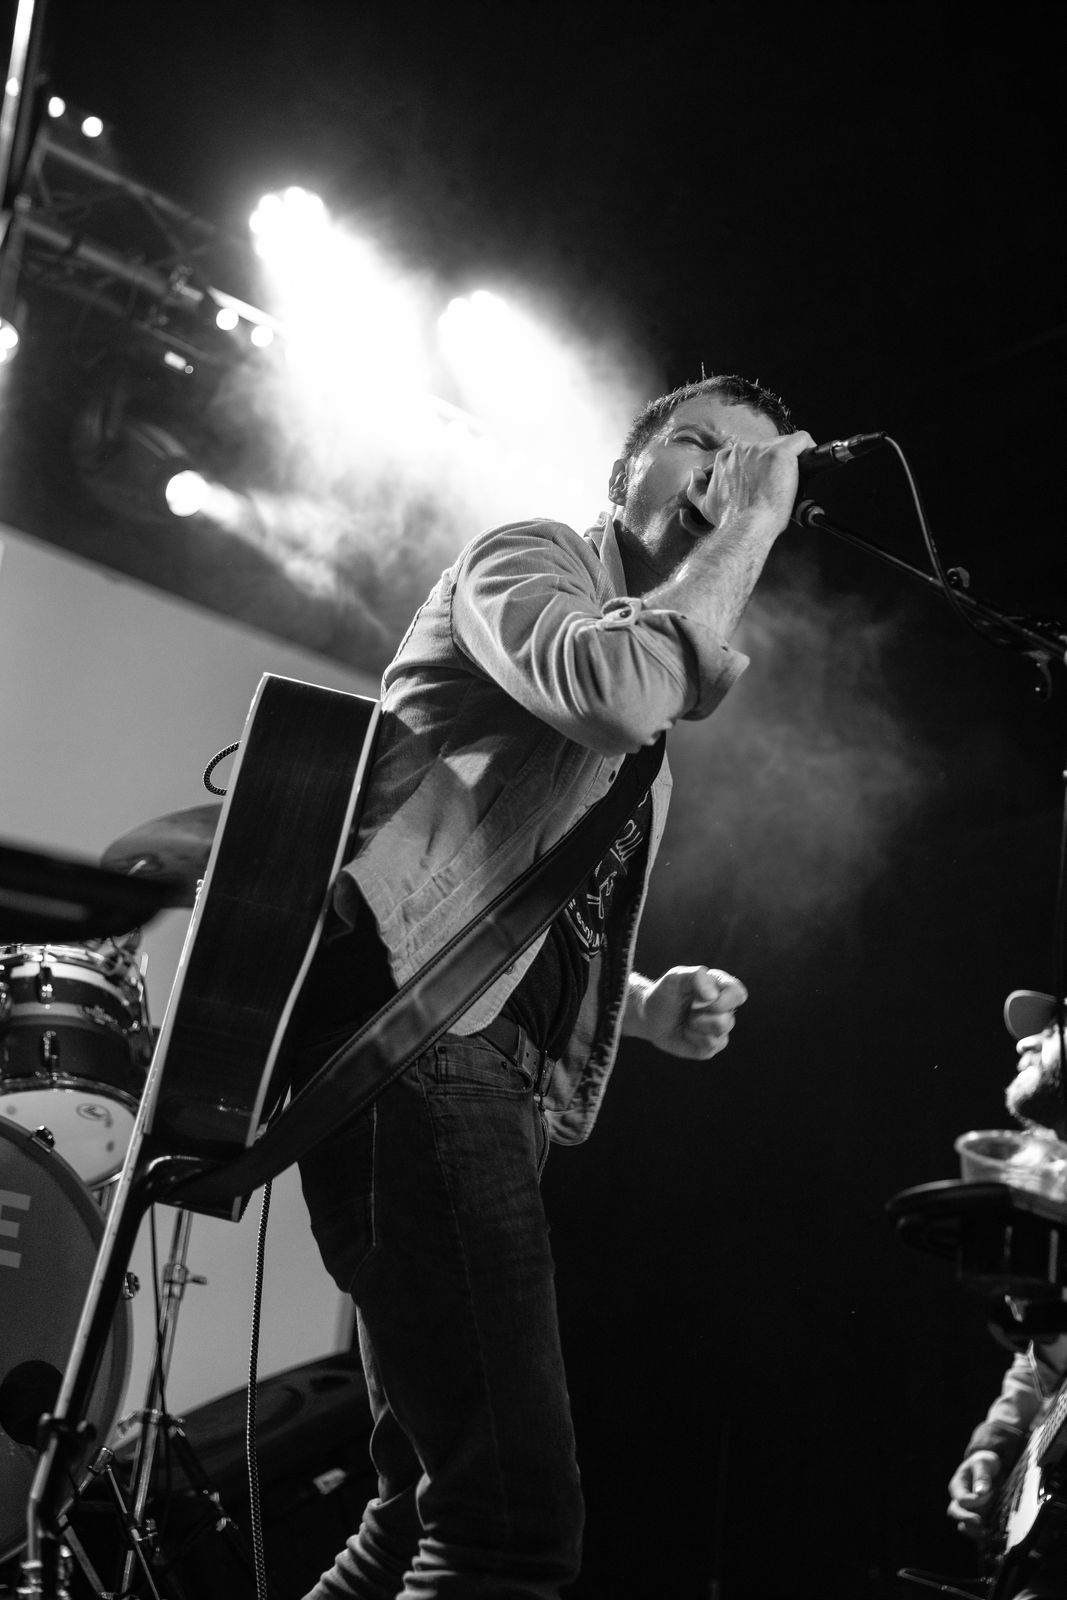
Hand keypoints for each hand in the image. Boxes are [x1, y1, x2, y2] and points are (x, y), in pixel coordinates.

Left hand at [626, 965, 747, 1059]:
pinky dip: (692, 1038)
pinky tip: (686, 1032)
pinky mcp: (711, 1047)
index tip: (703, 998)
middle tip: (690, 1009)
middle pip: (728, 1020)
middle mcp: (725, 1009)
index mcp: (722, 988)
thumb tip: (713, 994)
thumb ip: (695, 976)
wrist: (650, 1016)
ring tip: (687, 1019)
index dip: (724, 1000)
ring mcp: (719, 1030)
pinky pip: (709, 1047)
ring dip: (695, 1025)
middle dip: (703, 1015)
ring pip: (719, 1033)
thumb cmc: (666, 993)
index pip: (738, 994)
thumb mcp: (675, 977)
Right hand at [690, 429, 813, 538]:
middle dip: (775, 464)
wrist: (746, 527)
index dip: (760, 467)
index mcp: (726, 458)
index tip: (766, 482)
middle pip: (767, 447)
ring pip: (784, 444)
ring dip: (791, 461)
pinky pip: (802, 440)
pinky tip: (810, 463)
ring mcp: (762, 449)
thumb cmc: (730, 520)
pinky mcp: (781, 452)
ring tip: (794, 482)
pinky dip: (809, 448)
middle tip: (780, 486)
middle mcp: (742, 449)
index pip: (749, 453)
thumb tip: (695, 474)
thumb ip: (696, 487)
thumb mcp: (705, 505)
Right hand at [947, 1450, 1001, 1540]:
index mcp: (958, 1486)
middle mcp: (960, 1501)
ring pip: (964, 1525)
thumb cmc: (984, 1462)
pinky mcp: (980, 1518)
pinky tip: (990, 1538)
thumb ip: (982, 1475)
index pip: (961, 1498)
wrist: (992, 1469)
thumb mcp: (983, 1463)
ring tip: (986, 1533)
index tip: (988, 1494)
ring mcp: (970, 1511)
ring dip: (973, 1531)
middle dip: (966, 1518)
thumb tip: (980, 1491)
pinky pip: (976, 1530)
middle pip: (955, 1513)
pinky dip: (981, 1537)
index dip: (973, 1500)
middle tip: (979, 1521)